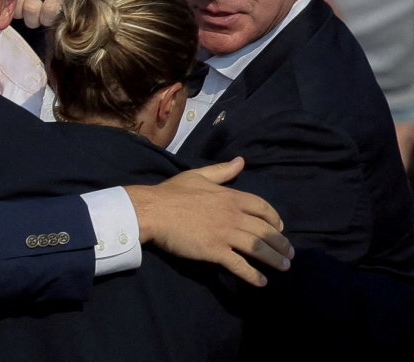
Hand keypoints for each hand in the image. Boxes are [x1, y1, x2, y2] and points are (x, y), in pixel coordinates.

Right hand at [125, 157, 293, 287]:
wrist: (153, 210)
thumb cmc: (172, 192)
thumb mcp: (198, 175)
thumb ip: (222, 171)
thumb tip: (241, 161)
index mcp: (230, 197)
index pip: (262, 207)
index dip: (274, 218)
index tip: (280, 228)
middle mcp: (233, 215)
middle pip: (266, 231)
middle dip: (281, 244)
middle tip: (289, 254)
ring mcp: (225, 234)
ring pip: (258, 248)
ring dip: (274, 259)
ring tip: (284, 267)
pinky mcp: (215, 251)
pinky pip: (240, 265)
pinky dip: (253, 275)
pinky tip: (262, 282)